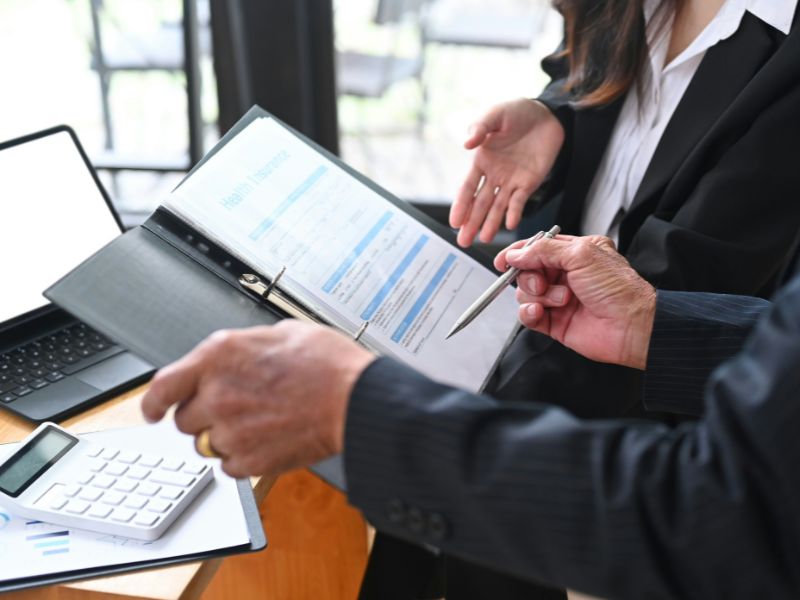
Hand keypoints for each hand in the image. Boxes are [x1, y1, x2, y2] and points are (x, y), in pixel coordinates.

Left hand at [140, 321, 375, 477]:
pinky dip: (244, 458)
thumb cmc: (327, 363)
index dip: (151, 404)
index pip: (162, 386)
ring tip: (258, 424)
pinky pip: (229, 466)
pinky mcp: (249, 459)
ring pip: (207, 445)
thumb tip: (236, 357)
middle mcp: (217, 393)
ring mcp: (231, 429)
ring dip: (224, 438)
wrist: (354, 398)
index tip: (151, 411)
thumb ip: (244, 348)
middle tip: (232, 410)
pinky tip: (268, 440)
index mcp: (219, 355)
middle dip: (203, 417)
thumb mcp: (281, 333)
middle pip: (184, 421)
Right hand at [450, 99, 564, 246]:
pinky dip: (515, 212)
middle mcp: (494, 175)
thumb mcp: (495, 115)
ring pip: (498, 207)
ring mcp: (511, 181)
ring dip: (490, 223)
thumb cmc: (516, 112)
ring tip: (484, 240)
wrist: (546, 114)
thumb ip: (480, 128)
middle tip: (463, 241)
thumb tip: (467, 144)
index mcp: (481, 161)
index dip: (461, 206)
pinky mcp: (529, 182)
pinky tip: (510, 224)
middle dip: (472, 223)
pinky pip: (520, 201)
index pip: (467, 188)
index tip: (454, 222)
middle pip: (480, 204)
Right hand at [494, 235, 656, 369]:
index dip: (519, 253)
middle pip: (527, 271)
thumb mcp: (581, 254)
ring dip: (539, 296)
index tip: (504, 260)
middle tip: (544, 281)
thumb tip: (517, 253)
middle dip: (531, 276)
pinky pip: (528, 315)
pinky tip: (540, 312)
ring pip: (525, 293)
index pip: (537, 248)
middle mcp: (566, 275)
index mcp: (575, 253)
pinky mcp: (554, 322)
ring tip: (561, 300)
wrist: (631, 325)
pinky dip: (529, 313)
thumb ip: (543, 250)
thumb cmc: (618, 289)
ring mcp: (559, 299)